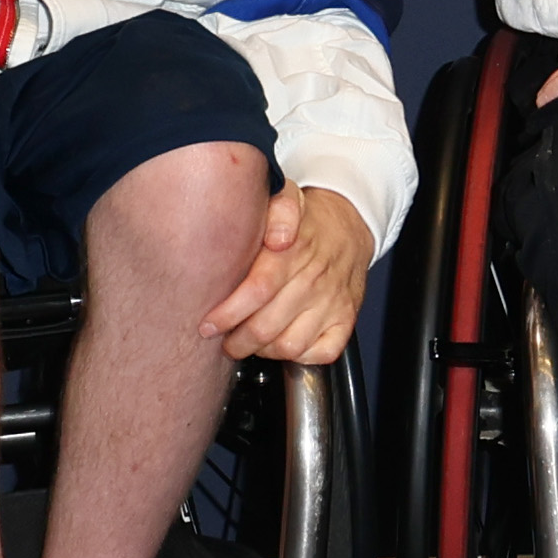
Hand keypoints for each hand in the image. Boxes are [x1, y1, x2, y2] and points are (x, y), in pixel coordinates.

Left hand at [201, 185, 377, 363]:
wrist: (349, 228)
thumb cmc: (306, 221)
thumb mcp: (286, 200)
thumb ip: (276, 211)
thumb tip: (276, 237)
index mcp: (295, 251)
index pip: (258, 290)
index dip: (228, 314)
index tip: (209, 324)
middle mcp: (315, 280)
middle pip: (267, 326)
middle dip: (237, 340)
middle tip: (223, 339)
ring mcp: (332, 302)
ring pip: (290, 346)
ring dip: (263, 351)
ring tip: (250, 342)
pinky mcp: (345, 319)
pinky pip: (321, 353)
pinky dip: (298, 356)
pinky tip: (282, 343)